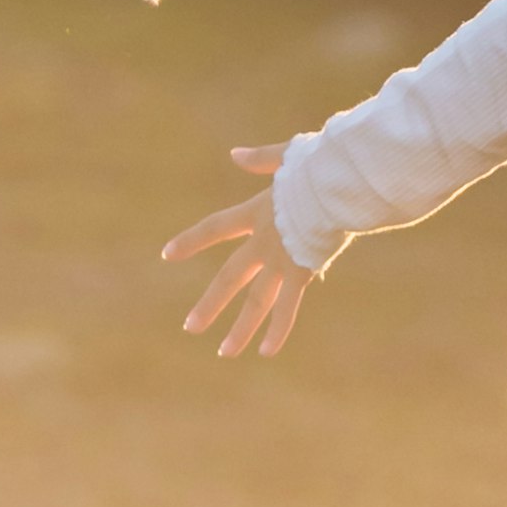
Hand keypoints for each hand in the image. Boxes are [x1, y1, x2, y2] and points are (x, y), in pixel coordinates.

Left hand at [161, 145, 317, 357]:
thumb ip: (260, 159)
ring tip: (224, 353)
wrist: (339, 183)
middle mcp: (263, 242)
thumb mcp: (286, 156)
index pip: (215, 228)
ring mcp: (281, 260)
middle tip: (190, 328)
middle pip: (230, 277)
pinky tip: (266, 352)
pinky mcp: (302, 272)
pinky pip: (288, 308)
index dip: (191, 241)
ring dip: (240, 329)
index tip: (168, 254)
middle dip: (210, 304)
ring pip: (256, 302)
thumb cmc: (319, 165)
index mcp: (257, 212)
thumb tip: (235, 153)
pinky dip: (278, 330)